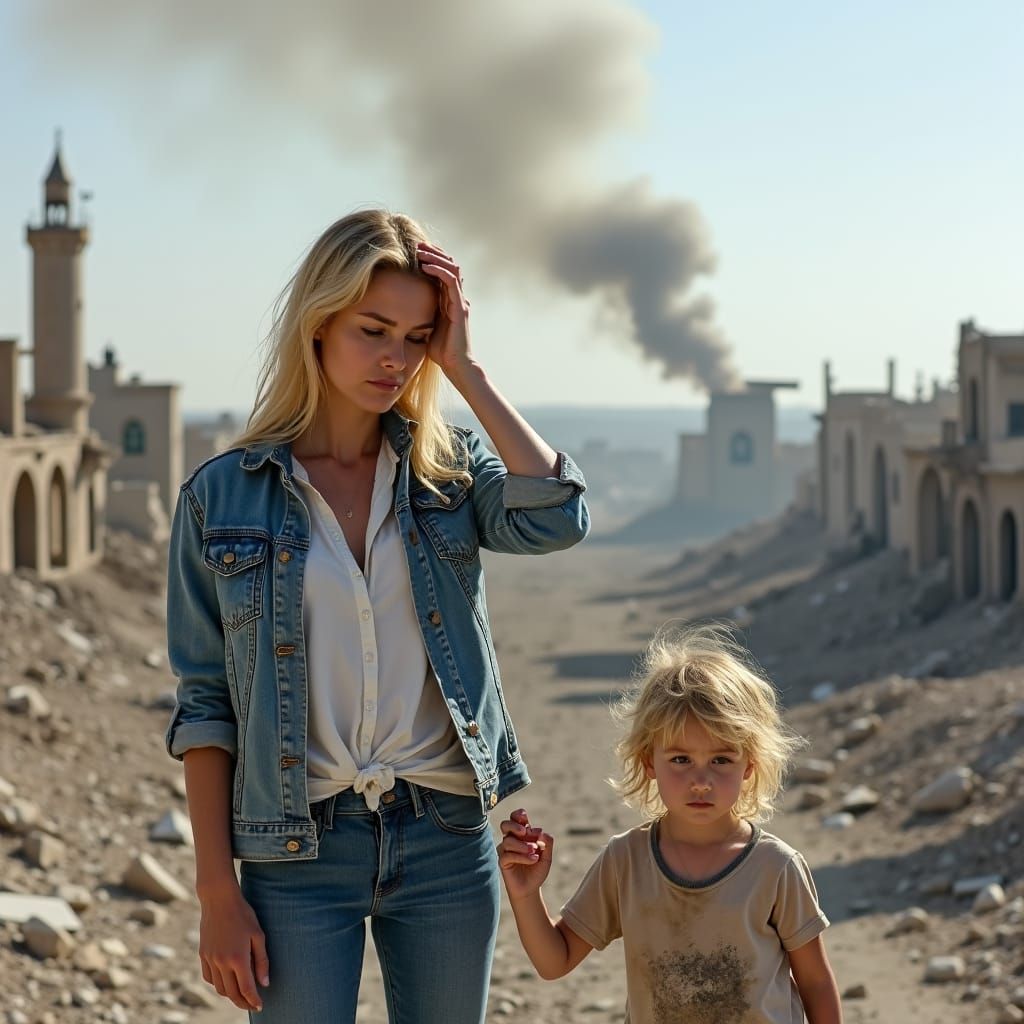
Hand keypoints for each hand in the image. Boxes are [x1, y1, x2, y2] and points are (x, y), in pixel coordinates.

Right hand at [197, 886, 269, 1011]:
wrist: (219, 900)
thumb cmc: (243, 915)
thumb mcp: (258, 935)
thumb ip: (262, 961)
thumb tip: (265, 983)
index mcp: (238, 958)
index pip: (246, 989)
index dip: (254, 1000)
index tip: (260, 1006)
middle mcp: (222, 962)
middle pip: (231, 993)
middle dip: (242, 1002)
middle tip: (252, 1005)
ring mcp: (210, 959)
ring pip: (219, 988)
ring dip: (230, 995)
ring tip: (241, 994)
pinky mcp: (203, 955)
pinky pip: (209, 978)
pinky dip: (218, 984)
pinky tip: (227, 981)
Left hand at [416, 242, 476, 382]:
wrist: (455, 366)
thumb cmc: (440, 351)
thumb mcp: (426, 327)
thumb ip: (421, 314)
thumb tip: (401, 308)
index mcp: (449, 301)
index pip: (443, 272)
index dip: (431, 259)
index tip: (414, 252)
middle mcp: (457, 298)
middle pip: (449, 265)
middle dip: (433, 252)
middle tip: (416, 244)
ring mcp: (460, 301)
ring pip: (451, 268)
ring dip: (435, 256)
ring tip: (419, 250)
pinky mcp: (460, 307)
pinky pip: (451, 281)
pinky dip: (438, 270)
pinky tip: (424, 265)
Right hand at [497, 808, 553, 901]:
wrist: (531, 888)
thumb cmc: (537, 870)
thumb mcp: (547, 856)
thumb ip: (547, 842)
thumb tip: (542, 832)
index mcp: (521, 835)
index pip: (515, 818)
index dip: (519, 815)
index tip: (526, 819)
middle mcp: (511, 840)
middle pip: (505, 824)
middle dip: (514, 825)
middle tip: (525, 832)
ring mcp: (505, 850)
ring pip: (508, 840)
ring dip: (523, 845)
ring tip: (534, 852)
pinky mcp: (502, 862)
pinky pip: (508, 855)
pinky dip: (522, 856)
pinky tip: (532, 859)